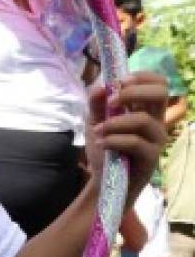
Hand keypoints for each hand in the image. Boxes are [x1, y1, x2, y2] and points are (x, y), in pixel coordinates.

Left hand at [86, 73, 168, 204]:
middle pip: (161, 93)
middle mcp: (156, 120)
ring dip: (114, 122)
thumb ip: (96, 103)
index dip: (141, 76)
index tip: (119, 82)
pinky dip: (113, 140)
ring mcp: (156, 138)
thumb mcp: (95, 121)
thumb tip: (101, 86)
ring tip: (98, 131)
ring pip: (143, 119)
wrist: (104, 180)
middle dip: (132, 92)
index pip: (158, 83)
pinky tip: (101, 144)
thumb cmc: (105, 147)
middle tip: (111, 102)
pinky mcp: (151, 156)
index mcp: (146, 108)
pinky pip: (135, 142)